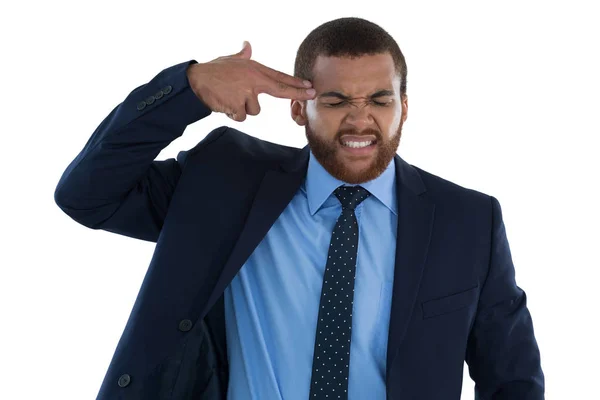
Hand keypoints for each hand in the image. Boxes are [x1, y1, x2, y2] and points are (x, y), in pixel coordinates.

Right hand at [186, 41, 315, 121]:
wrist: (197, 81)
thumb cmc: (214, 71)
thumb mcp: (231, 59)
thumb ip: (242, 55)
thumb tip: (247, 45)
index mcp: (254, 69)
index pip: (279, 77)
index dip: (295, 83)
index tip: (309, 86)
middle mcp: (254, 80)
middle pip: (280, 89)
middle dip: (298, 93)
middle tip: (312, 94)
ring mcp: (247, 94)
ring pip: (254, 110)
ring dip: (243, 109)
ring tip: (230, 98)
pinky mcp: (238, 106)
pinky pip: (242, 116)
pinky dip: (233, 114)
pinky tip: (225, 104)